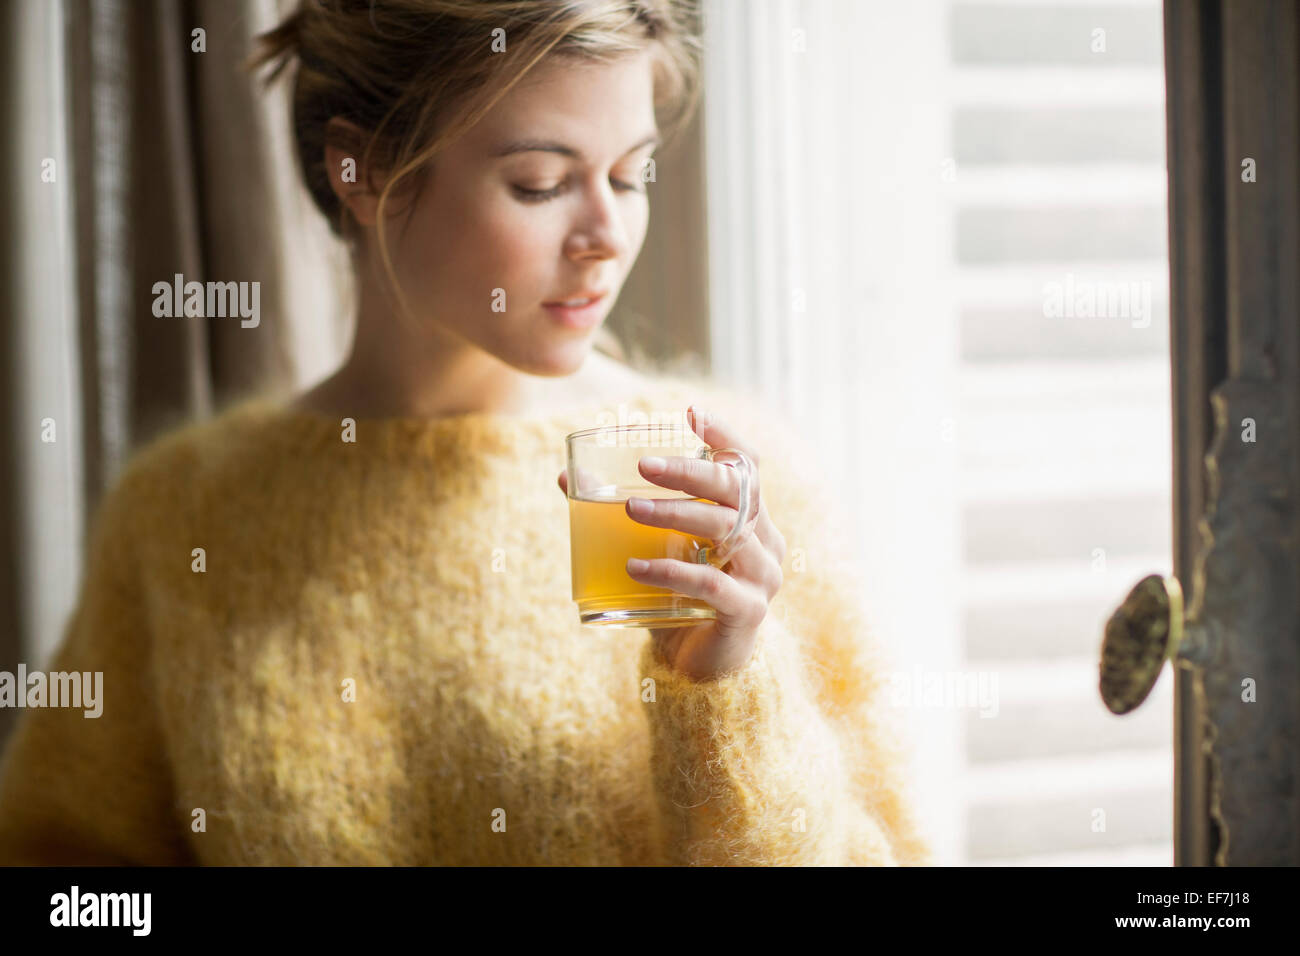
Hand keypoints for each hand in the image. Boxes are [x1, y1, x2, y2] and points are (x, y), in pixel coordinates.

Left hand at [556, 405, 786, 680]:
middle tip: (643, 465)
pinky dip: (671, 570)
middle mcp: (765, 541)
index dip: (724, 435)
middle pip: (738, 489)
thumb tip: (566, 478)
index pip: (748, 465)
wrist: (702, 672)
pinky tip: (636, 566)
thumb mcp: (656, 550)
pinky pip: (712, 583)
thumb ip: (624, 516)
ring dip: (676, 513)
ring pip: (726, 530)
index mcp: (752, 519)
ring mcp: (762, 577)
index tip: (690, 413)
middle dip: (689, 471)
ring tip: (630, 508)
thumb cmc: (679, 600)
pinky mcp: (748, 612)